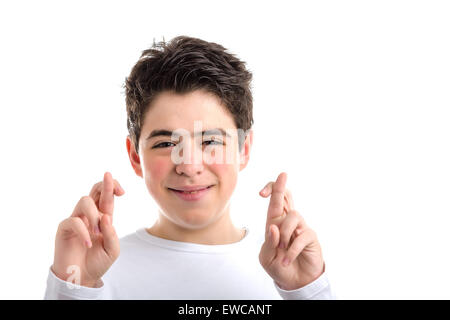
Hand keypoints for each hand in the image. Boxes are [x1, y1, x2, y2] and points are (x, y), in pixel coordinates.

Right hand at [51, 172, 124, 286]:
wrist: (81, 279)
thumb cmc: (97, 262)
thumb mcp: (112, 249)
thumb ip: (111, 233)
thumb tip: (105, 216)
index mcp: (103, 217)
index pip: (107, 196)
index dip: (112, 187)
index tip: (122, 191)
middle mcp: (89, 215)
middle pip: (94, 190)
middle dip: (104, 184)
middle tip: (114, 188)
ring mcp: (76, 220)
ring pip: (84, 201)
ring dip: (94, 214)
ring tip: (97, 231)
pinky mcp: (64, 229)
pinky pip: (73, 221)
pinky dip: (83, 231)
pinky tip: (88, 244)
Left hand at [258, 172, 324, 289]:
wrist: (295, 282)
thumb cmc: (279, 266)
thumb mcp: (267, 257)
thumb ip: (269, 243)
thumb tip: (274, 227)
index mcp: (274, 223)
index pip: (274, 201)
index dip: (271, 190)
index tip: (262, 192)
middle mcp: (287, 222)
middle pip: (286, 197)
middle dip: (281, 186)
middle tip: (282, 176)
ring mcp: (300, 227)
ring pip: (292, 216)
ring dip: (284, 233)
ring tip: (281, 250)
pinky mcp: (310, 236)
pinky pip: (301, 236)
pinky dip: (291, 249)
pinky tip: (287, 260)